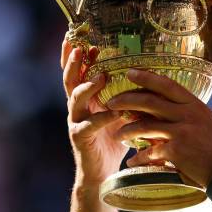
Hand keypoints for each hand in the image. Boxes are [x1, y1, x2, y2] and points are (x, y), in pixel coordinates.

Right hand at [61, 38, 130, 184]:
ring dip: (88, 85)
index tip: (84, 40)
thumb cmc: (112, 138)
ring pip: (75, 98)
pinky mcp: (80, 137)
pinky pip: (90, 124)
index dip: (77, 56)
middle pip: (70, 80)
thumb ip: (123, 94)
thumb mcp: (118, 110)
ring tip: (101, 76)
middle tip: (80, 48)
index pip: (78, 72)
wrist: (102, 171)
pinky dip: (103, 117)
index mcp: (85, 98)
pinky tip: (116, 112)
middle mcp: (77, 107)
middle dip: (74, 63)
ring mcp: (76, 121)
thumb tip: (141, 72)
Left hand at [106, 69, 211, 186]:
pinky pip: (150, 152)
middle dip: (127, 100)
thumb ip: (196, 114)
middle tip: (112, 102)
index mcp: (195, 105)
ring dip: (128, 129)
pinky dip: (139, 158)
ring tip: (117, 134)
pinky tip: (132, 162)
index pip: (168, 85)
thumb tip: (186, 109)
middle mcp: (187, 114)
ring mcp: (181, 132)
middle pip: (150, 101)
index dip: (147, 77)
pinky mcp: (176, 151)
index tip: (130, 72)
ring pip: (145, 126)